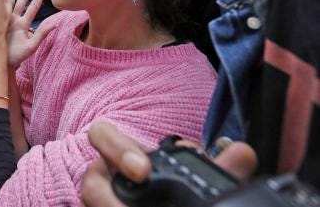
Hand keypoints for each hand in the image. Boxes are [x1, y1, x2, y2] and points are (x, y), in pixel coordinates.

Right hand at [6, 0, 54, 66]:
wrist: (1, 63)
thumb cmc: (17, 57)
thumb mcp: (31, 46)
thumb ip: (42, 34)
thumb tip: (55, 24)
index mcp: (24, 25)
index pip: (33, 8)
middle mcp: (15, 20)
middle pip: (22, 2)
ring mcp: (5, 20)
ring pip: (10, 2)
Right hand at [81, 122, 257, 206]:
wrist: (164, 202)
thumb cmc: (172, 190)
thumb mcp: (196, 176)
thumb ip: (218, 167)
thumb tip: (244, 154)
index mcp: (125, 156)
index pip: (102, 134)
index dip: (116, 148)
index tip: (143, 171)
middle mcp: (106, 179)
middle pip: (90, 180)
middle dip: (105, 196)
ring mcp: (102, 201)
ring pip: (91, 201)